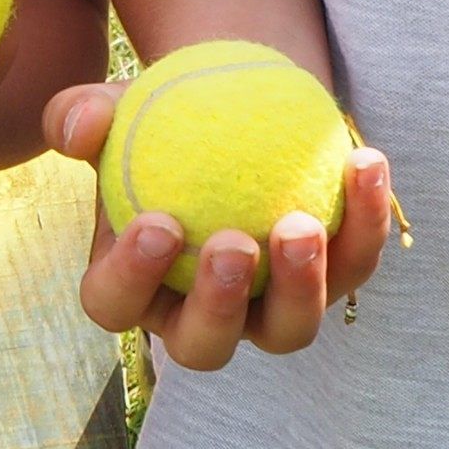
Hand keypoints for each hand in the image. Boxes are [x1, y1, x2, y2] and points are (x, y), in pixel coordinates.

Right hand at [43, 74, 397, 369]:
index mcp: (134, 286)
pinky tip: (365, 161)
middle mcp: (201, 314)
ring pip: (289, 329)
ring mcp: (271, 307)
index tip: (159, 223)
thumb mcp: (114, 106)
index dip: (132, 278)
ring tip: (301, 226)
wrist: (231, 104)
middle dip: (219, 307)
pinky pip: (353, 261)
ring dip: (299, 286)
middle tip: (234, 245)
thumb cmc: (158, 115)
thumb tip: (82, 127)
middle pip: (205, 344)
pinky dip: (364, 219)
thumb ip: (83, 115)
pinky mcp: (331, 278)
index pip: (116, 303)